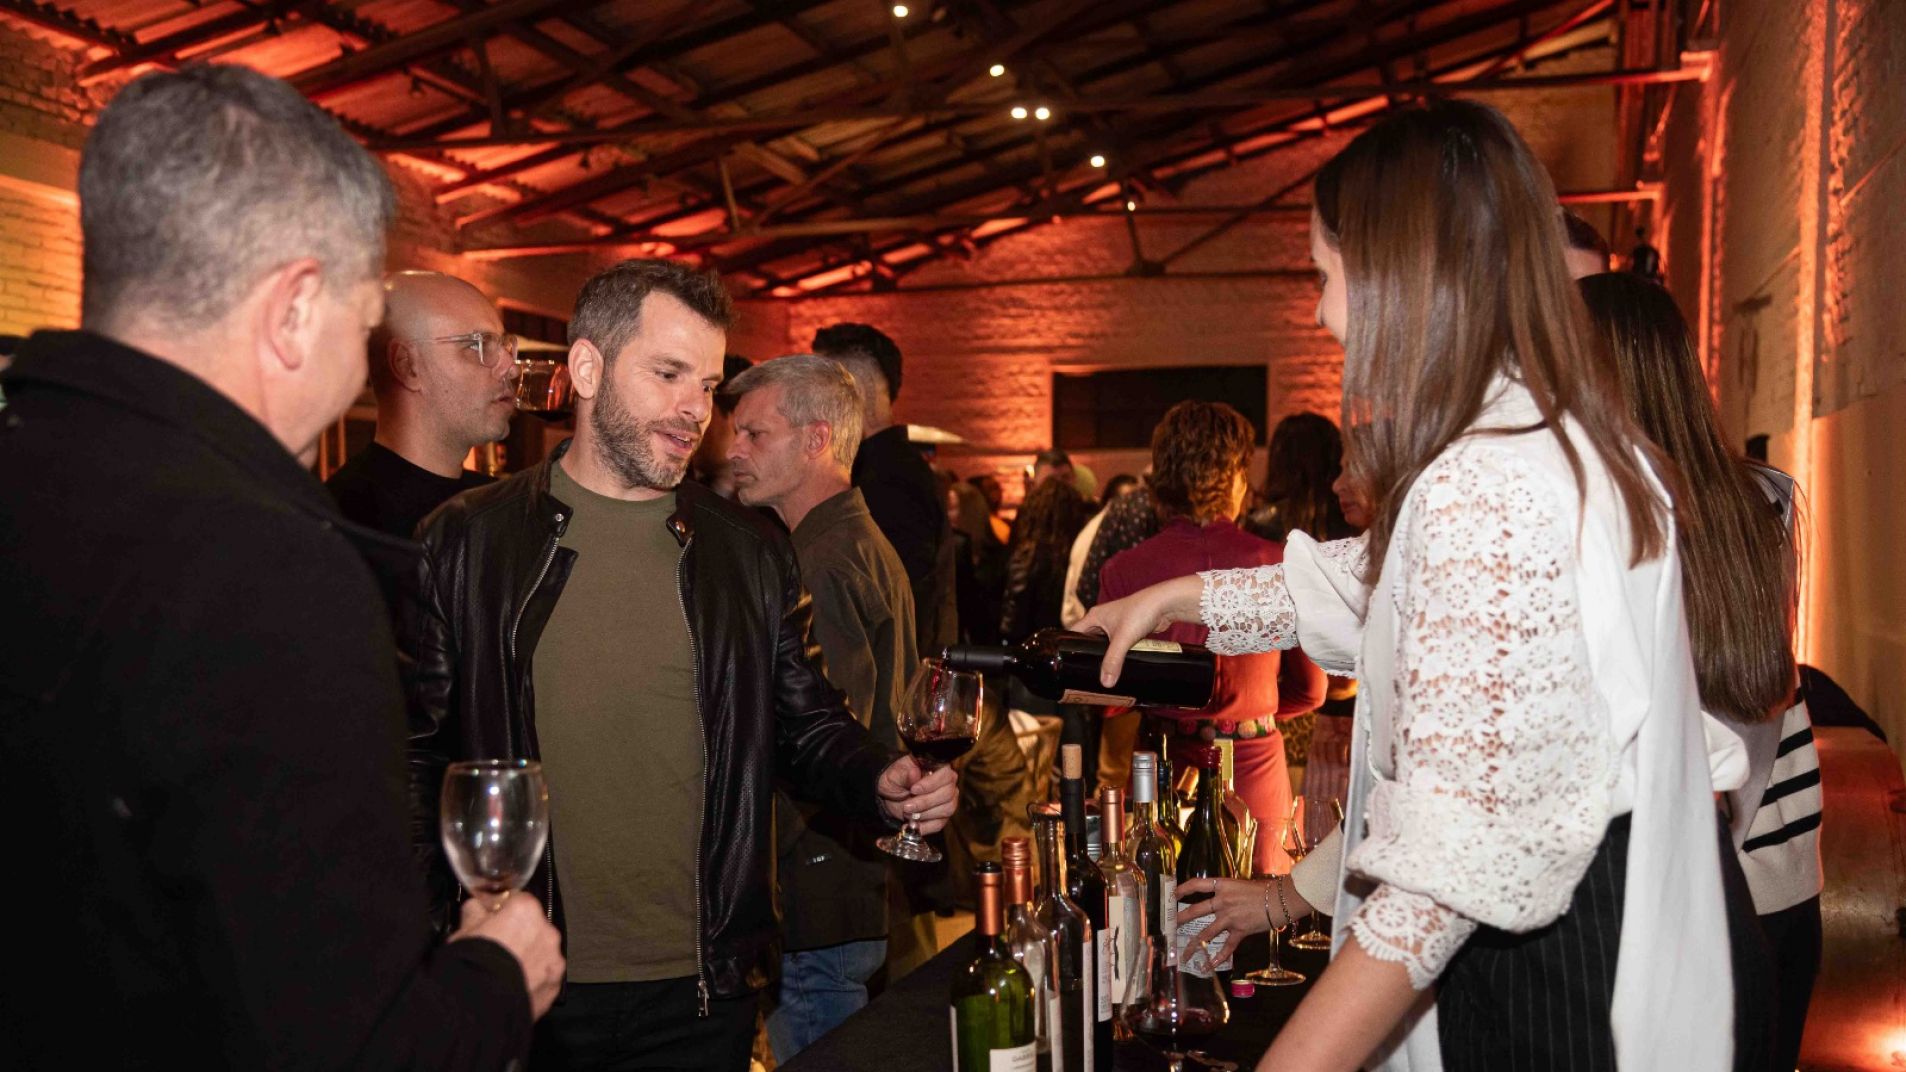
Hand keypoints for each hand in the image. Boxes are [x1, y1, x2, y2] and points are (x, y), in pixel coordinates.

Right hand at [450, 894, 564, 1019]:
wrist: (478, 1007)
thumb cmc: (470, 966)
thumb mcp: (463, 932)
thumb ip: (475, 912)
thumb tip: (476, 907)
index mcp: (525, 912)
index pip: (518, 901)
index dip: (502, 912)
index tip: (492, 922)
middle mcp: (547, 932)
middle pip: (533, 928)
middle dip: (518, 936)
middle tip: (496, 951)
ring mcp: (553, 960)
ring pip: (541, 953)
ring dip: (528, 959)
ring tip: (503, 973)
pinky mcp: (554, 986)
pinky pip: (544, 977)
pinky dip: (533, 980)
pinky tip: (512, 988)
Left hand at [876, 756, 958, 833]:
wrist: (891, 795)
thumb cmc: (896, 780)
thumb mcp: (895, 775)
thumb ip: (904, 774)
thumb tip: (914, 773)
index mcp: (938, 767)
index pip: (945, 775)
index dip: (931, 784)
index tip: (913, 790)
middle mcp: (947, 783)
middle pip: (947, 794)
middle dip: (925, 803)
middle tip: (907, 806)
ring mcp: (947, 800)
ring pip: (947, 809)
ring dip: (925, 814)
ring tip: (908, 814)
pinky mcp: (943, 816)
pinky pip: (940, 823)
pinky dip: (925, 827)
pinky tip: (913, 825)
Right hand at [1074, 574, 1204, 686]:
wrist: (1164, 604)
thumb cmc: (1141, 611)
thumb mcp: (1123, 638)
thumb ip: (1113, 660)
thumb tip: (1105, 682)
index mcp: (1094, 616)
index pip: (1073, 634)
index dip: (1069, 648)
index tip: (1067, 664)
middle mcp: (1102, 620)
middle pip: (1087, 641)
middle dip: (1086, 655)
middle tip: (1083, 673)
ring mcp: (1115, 625)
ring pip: (1103, 645)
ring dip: (1103, 656)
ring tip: (1098, 673)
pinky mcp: (1127, 630)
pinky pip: (1116, 646)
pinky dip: (1116, 655)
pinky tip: (1116, 666)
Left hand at [1176, 876, 1311, 969]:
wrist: (1281, 899)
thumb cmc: (1263, 890)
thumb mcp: (1240, 886)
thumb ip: (1227, 894)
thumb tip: (1216, 901)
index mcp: (1222, 886)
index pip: (1197, 884)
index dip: (1183, 889)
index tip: (1172, 894)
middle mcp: (1222, 901)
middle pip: (1195, 910)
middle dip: (1179, 919)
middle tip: (1168, 926)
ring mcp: (1230, 917)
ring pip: (1205, 933)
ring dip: (1192, 945)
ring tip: (1182, 955)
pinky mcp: (1240, 931)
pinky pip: (1226, 947)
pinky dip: (1217, 957)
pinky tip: (1208, 965)